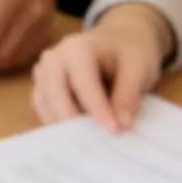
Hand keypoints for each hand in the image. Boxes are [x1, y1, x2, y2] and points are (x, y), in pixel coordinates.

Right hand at [31, 4, 172, 131]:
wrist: (119, 38)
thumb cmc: (129, 51)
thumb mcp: (139, 67)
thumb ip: (129, 94)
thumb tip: (122, 124)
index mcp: (77, 47)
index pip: (84, 82)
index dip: (98, 108)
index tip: (113, 131)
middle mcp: (53, 58)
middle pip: (55, 94)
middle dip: (73, 121)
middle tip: (95, 144)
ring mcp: (43, 72)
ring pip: (45, 104)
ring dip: (63, 125)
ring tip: (89, 143)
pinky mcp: (42, 86)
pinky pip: (44, 108)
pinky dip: (57, 122)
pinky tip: (78, 135)